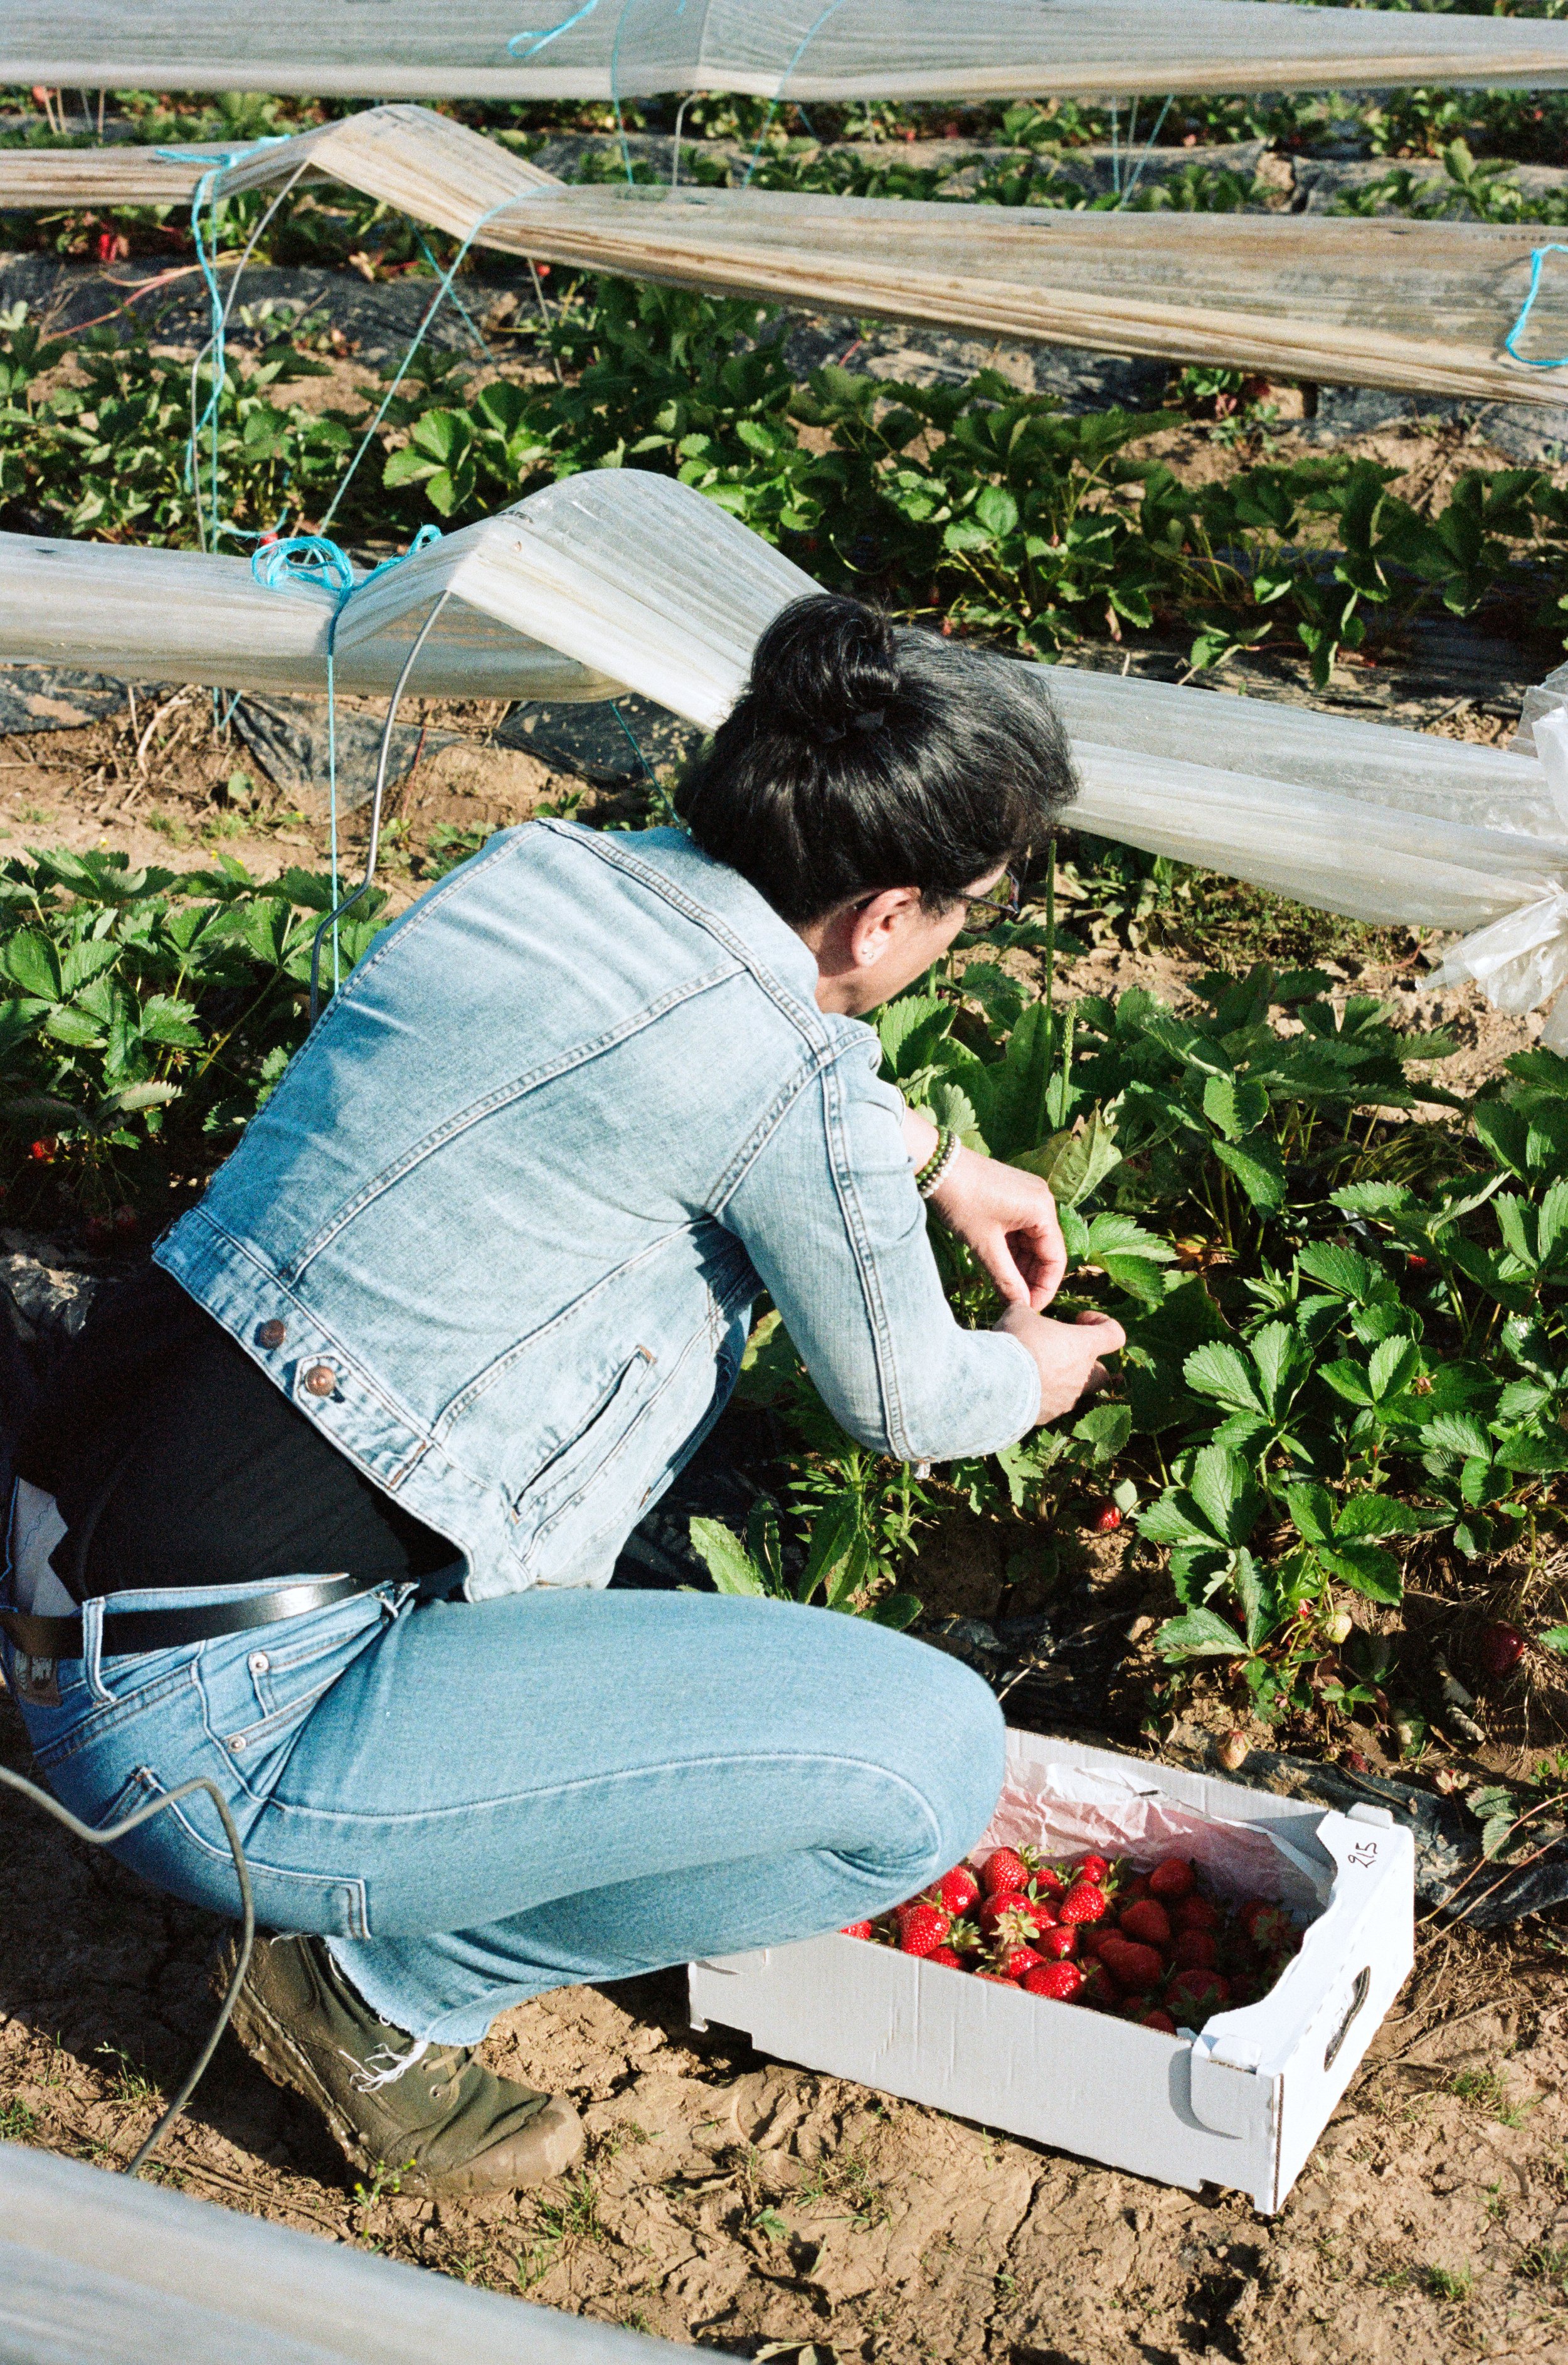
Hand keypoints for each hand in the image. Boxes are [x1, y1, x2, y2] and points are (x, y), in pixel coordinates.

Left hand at [927, 1145, 1066, 1310]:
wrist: (935, 1163)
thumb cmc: (961, 1200)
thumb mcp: (983, 1245)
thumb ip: (1005, 1278)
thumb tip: (1020, 1306)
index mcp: (1042, 1210)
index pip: (1055, 1259)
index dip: (1044, 1288)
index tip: (1028, 1309)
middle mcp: (1041, 1200)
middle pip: (1044, 1250)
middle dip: (1030, 1278)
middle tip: (1013, 1301)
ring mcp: (1026, 1196)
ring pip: (1030, 1241)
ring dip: (1018, 1265)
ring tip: (1002, 1286)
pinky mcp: (1011, 1195)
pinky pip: (1018, 1229)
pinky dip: (1010, 1248)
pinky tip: (996, 1265)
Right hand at [995, 1305, 1124, 1423]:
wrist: (996, 1383)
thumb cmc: (1016, 1342)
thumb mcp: (1020, 1314)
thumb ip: (1028, 1312)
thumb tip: (1021, 1307)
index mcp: (1084, 1346)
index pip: (1115, 1335)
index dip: (1104, 1324)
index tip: (1080, 1319)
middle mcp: (1082, 1375)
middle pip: (1103, 1374)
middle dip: (1089, 1364)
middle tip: (1064, 1352)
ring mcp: (1067, 1399)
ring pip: (1076, 1392)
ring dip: (1063, 1380)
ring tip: (1036, 1370)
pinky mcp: (1049, 1416)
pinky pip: (1053, 1405)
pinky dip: (1043, 1396)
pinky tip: (1022, 1387)